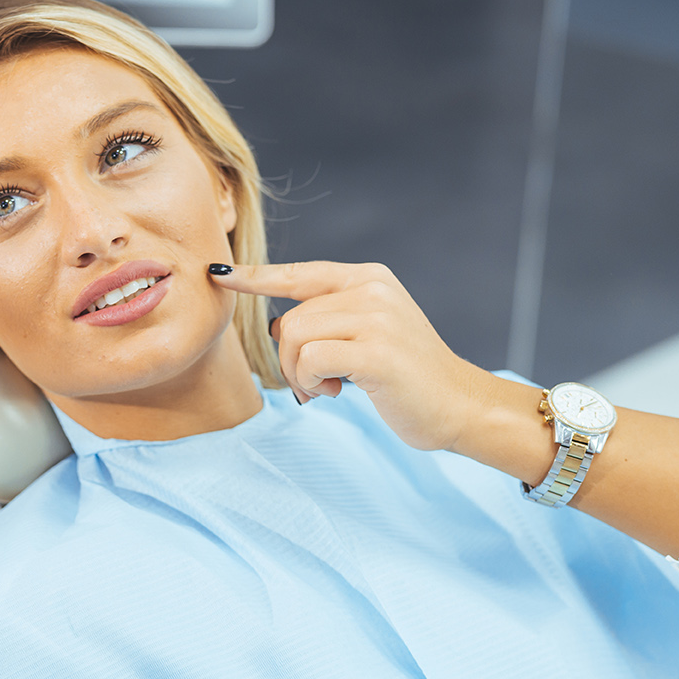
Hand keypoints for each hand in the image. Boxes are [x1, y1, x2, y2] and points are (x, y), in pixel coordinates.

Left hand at [211, 261, 498, 453]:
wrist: (459, 405)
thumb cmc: (406, 377)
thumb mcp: (367, 335)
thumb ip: (327, 321)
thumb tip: (275, 325)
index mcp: (369, 278)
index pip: (299, 272)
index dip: (255, 277)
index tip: (219, 273)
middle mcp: (372, 289)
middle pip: (290, 317)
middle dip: (288, 360)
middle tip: (314, 385)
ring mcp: (376, 317)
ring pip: (294, 336)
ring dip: (298, 374)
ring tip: (325, 389)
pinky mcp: (376, 351)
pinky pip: (310, 359)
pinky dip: (310, 382)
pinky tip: (334, 393)